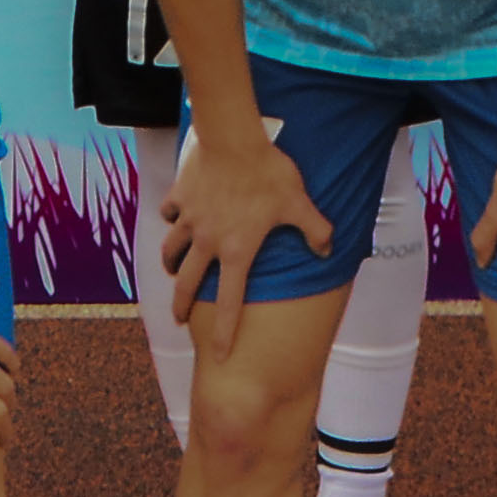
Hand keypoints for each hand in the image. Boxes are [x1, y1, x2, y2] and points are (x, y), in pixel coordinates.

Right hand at [156, 123, 333, 363]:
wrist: (233, 139)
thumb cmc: (268, 173)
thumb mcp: (298, 203)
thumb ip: (315, 230)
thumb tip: (328, 250)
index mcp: (237, 251)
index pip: (231, 303)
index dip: (226, 333)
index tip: (220, 357)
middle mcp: (208, 242)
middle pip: (188, 285)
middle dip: (182, 307)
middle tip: (180, 319)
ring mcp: (190, 221)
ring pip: (171, 252)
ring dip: (172, 265)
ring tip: (174, 270)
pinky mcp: (179, 198)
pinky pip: (169, 214)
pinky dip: (171, 219)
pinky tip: (176, 217)